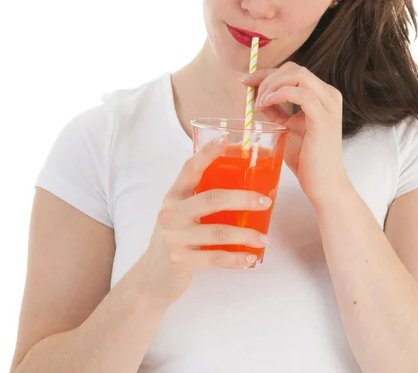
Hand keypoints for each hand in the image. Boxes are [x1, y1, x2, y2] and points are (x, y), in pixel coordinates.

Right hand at [137, 136, 271, 310]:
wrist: (151, 277)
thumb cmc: (175, 238)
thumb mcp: (182, 213)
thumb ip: (202, 198)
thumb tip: (245, 186)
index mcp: (174, 195)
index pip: (190, 168)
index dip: (207, 153)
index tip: (226, 139)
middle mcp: (171, 212)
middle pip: (213, 198)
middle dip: (244, 198)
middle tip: (266, 201)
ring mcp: (174, 237)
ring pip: (218, 231)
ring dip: (246, 234)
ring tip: (264, 238)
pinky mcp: (180, 260)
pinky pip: (215, 258)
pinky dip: (236, 258)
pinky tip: (251, 257)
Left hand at [241, 61, 347, 205]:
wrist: (324, 185)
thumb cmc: (307, 159)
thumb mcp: (287, 127)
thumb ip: (276, 110)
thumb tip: (257, 96)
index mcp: (322, 95)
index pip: (293, 71)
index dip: (267, 73)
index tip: (246, 80)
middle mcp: (329, 95)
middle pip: (294, 69)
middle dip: (267, 77)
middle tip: (249, 92)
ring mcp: (328, 105)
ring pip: (297, 75)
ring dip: (271, 86)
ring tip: (258, 104)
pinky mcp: (323, 118)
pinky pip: (300, 94)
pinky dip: (279, 94)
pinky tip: (265, 106)